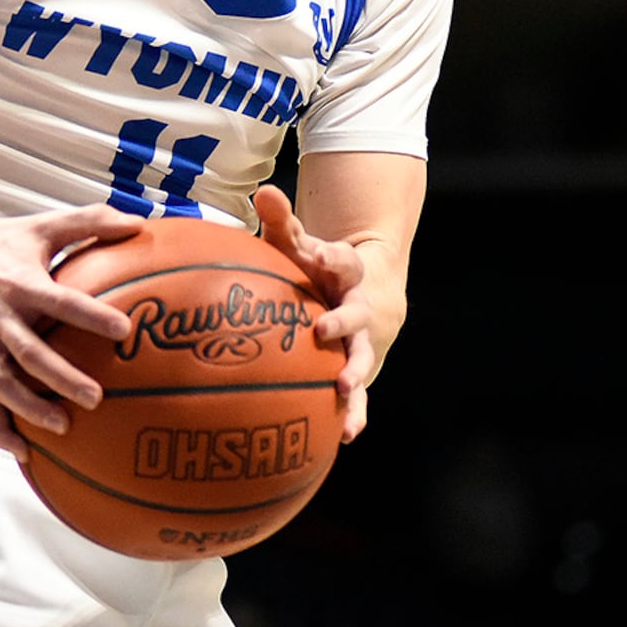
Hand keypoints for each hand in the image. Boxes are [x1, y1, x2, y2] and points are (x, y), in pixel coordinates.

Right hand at [0, 205, 143, 459]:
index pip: (59, 301)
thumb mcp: (45, 225)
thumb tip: (139, 222)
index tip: (124, 329)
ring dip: (29, 408)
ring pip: (2, 383)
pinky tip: (25, 452)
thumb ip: (91, 222)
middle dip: (60, 377)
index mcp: (22, 282)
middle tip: (96, 397)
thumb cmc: (5, 241)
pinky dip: (1, 428)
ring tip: (62, 426)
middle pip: (28, 353)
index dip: (89, 316)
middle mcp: (0, 316)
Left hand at [254, 183, 382, 442]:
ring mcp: (364, 341)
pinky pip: (360, 395)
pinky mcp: (359, 368)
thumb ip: (283, 220)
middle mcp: (360, 307)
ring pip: (363, 359)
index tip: (321, 253)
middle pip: (358, 315)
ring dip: (355, 375)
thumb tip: (263, 190)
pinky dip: (355, 413)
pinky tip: (344, 436)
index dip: (334, 256)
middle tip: (325, 330)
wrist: (363, 289)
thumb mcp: (300, 242)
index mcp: (346, 274)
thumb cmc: (316, 266)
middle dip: (345, 323)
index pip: (344, 260)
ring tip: (344, 392)